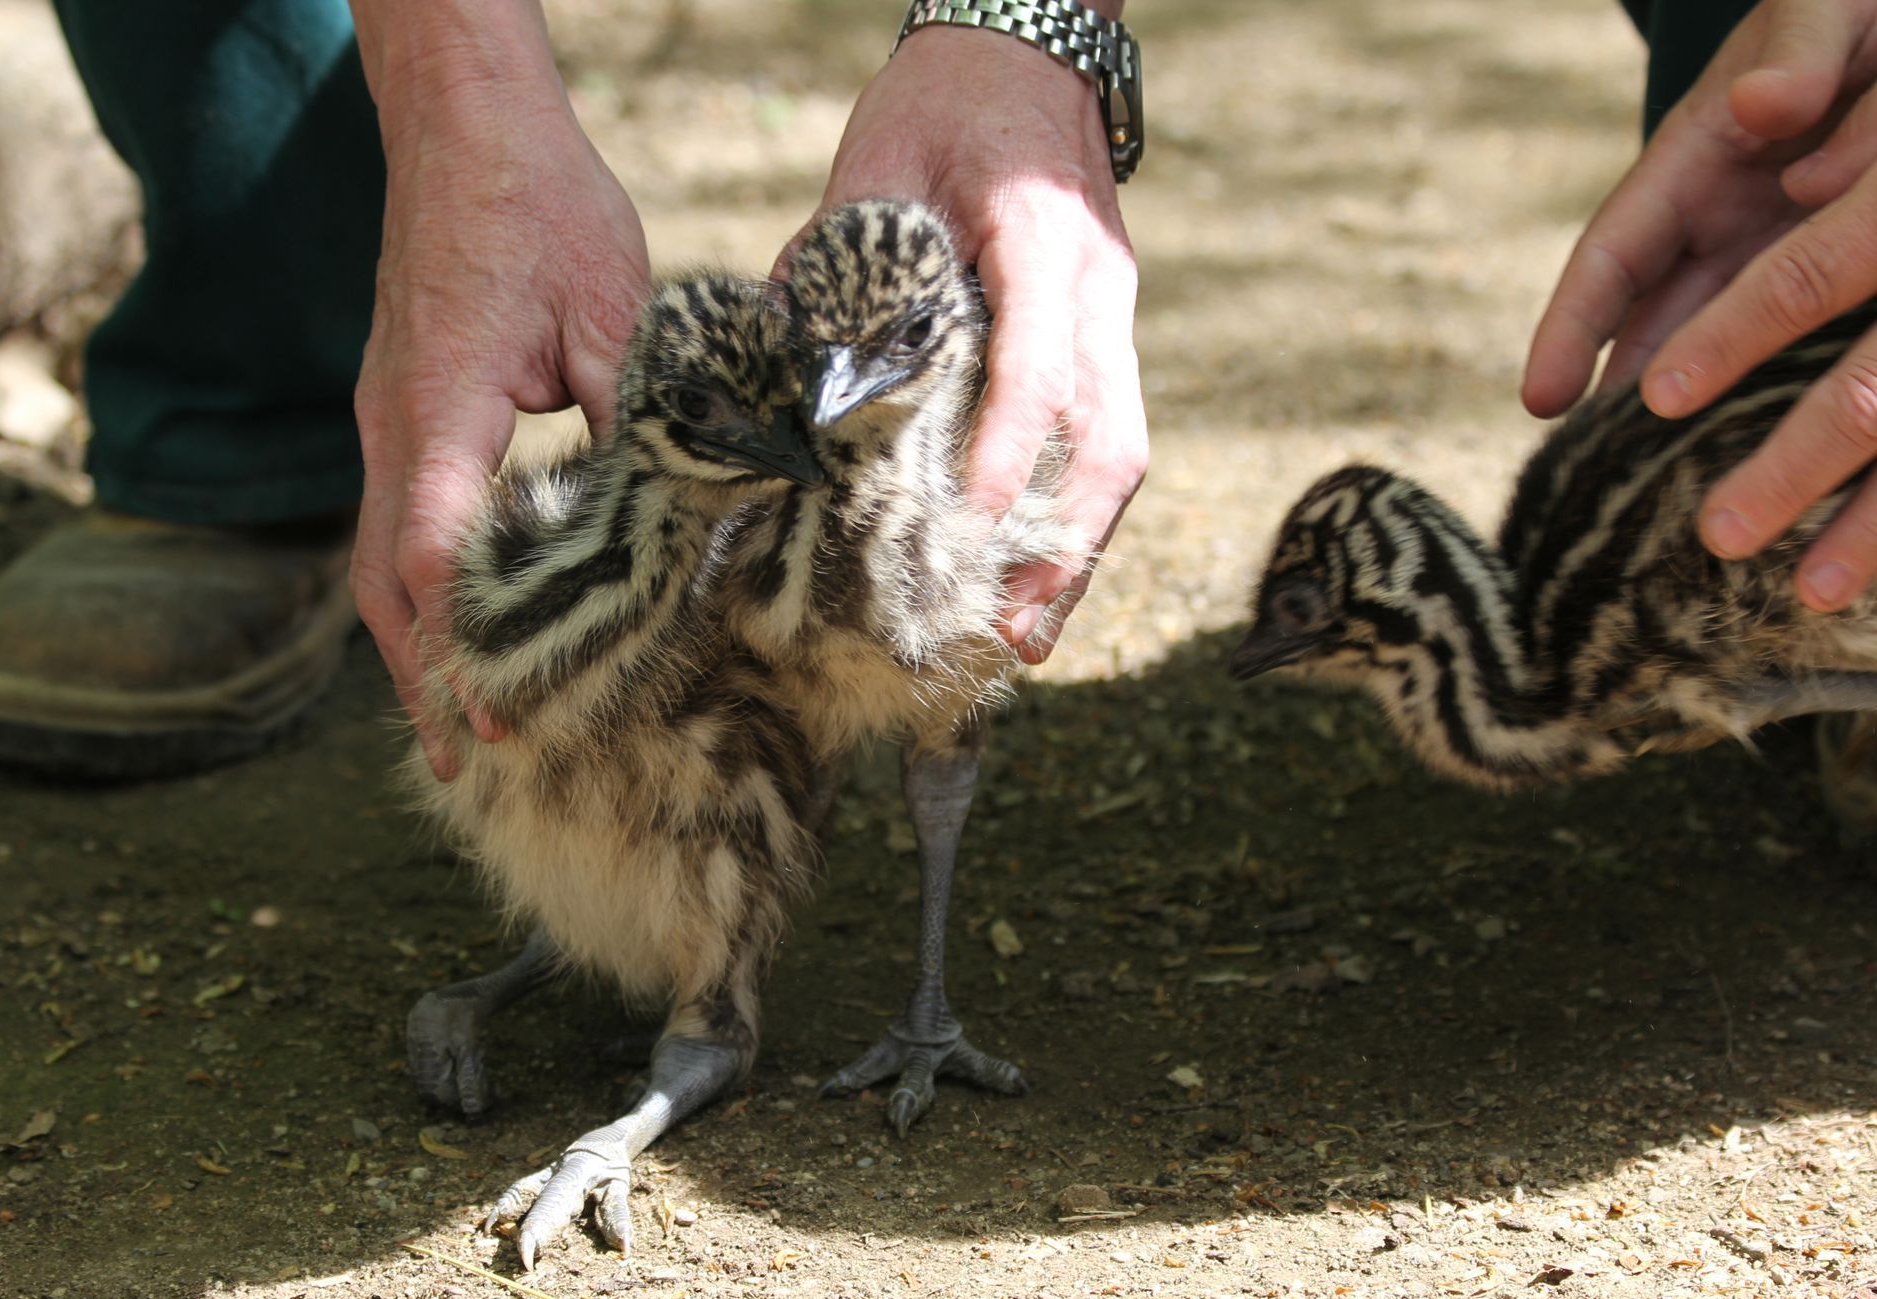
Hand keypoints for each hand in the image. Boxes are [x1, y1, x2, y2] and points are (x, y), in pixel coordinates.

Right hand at [348, 1, 650, 777]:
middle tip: (469, 762)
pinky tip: (458, 628)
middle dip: (424, 678)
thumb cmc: (537, 205)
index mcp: (443, 402)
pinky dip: (420, 591)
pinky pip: (396, 523)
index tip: (498, 713)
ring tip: (455, 726)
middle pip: (387, 582)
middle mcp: (394, 424)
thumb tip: (677, 516)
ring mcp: (385, 421)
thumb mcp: (612, 309)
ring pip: (381, 561)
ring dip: (414, 647)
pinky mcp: (399, 412)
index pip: (436, 547)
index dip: (464, 641)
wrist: (459, 126)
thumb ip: (633, 420)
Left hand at [789, 21, 1148, 663]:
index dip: (1006, 459)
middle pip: (1112, 441)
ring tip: (1029, 630)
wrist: (1027, 52)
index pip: (1039, 370)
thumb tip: (785, 367)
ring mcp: (1116, 314)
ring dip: (1079, 547)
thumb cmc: (945, 101)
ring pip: (1122, 451)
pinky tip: (1036, 565)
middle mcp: (1100, 291)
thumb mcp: (875, 160)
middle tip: (1013, 632)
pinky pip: (1110, 436)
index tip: (965, 535)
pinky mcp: (1109, 332)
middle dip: (1065, 547)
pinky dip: (1074, 510)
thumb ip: (835, 260)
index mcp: (1042, 242)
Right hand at [1522, 0, 1876, 610]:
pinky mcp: (1829, 255)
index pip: (1614, 249)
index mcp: (1699, 148)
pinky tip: (1759, 447)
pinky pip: (1786, 331)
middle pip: (1646, 311)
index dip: (1568, 327)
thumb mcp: (1830, 5)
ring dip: (1679, 401)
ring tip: (1651, 484)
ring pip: (1709, 333)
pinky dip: (1761, 385)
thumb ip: (1800, 52)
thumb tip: (1759, 112)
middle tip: (1585, 475)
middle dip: (1607, 388)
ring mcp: (1775, 232)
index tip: (1539, 400)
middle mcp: (1723, 202)